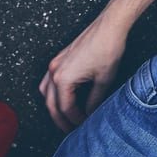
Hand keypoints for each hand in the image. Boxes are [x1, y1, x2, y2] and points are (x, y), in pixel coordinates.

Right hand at [39, 16, 127, 131]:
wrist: (109, 26)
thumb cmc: (108, 49)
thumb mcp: (104, 80)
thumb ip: (94, 100)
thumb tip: (90, 114)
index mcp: (63, 78)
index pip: (65, 108)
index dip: (75, 120)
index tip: (84, 126)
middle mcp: (54, 71)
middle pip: (52, 104)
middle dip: (61, 119)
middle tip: (71, 130)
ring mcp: (54, 64)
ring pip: (46, 93)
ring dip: (55, 107)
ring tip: (67, 117)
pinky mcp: (59, 58)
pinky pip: (48, 81)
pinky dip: (53, 93)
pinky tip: (63, 98)